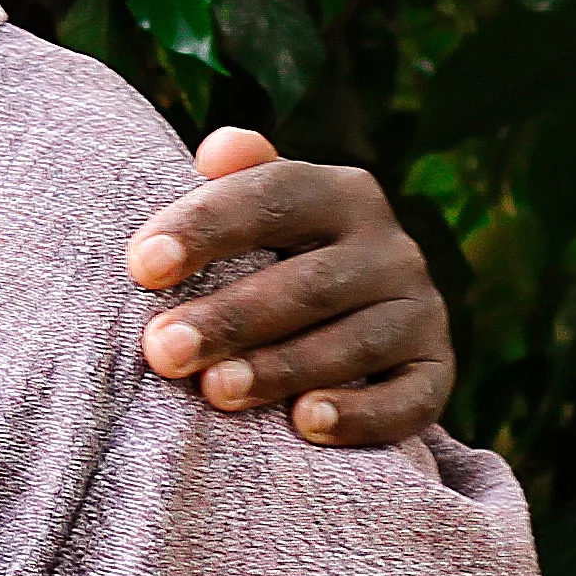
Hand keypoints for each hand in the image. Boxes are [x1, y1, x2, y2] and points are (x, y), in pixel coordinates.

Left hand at [123, 127, 453, 448]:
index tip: (140, 266)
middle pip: (308, 282)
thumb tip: (219, 151)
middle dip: (230, 318)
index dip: (206, 228)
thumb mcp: (257, 213)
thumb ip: (235, 181)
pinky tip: (306, 425)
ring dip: (281, 368)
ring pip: (353, 342)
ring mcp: (419, 311)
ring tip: (215, 391)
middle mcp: (391, 248)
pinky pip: (409, 398)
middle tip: (161, 350)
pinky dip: (360, 414)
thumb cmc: (273, 260)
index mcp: (341, 194)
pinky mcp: (436, 372)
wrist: (355, 321)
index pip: (273, 198)